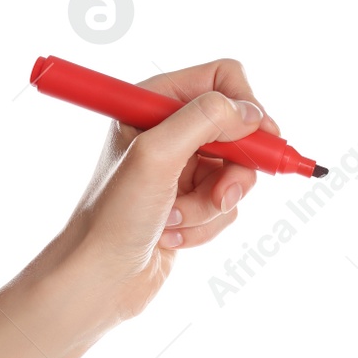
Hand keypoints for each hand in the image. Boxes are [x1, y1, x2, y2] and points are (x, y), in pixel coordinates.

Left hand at [36, 59, 271, 325]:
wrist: (98, 278)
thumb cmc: (113, 217)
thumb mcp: (157, 156)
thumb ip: (206, 121)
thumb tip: (252, 114)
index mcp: (152, 103)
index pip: (223, 79)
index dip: (247, 107)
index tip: (260, 140)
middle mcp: (168, 130)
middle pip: (239, 131)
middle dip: (234, 170)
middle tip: (222, 193)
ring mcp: (181, 167)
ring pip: (237, 173)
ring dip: (214, 203)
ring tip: (178, 220)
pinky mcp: (190, 200)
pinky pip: (227, 204)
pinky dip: (208, 223)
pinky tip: (174, 234)